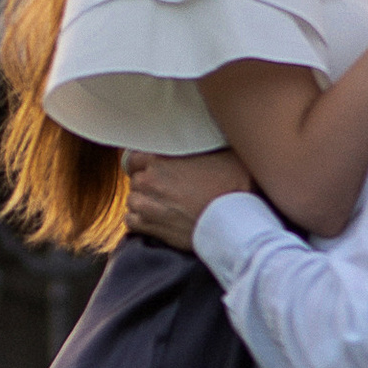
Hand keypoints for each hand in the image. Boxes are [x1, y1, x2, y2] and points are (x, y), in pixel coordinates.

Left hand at [123, 149, 250, 250]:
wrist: (236, 219)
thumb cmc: (232, 184)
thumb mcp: (216, 152)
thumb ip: (193, 146)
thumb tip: (190, 140)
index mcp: (161, 159)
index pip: (134, 158)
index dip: (143, 164)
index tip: (152, 170)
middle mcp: (150, 181)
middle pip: (135, 180)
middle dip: (147, 184)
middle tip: (166, 190)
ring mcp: (148, 205)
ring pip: (132, 201)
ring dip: (143, 202)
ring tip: (163, 206)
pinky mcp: (152, 227)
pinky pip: (131, 222)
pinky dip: (139, 221)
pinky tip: (156, 219)